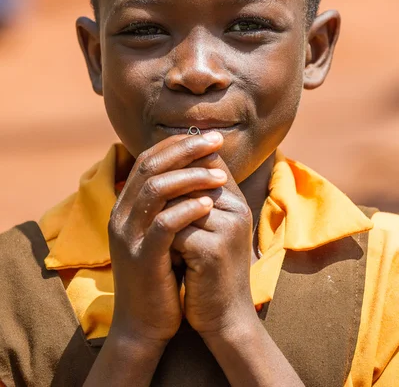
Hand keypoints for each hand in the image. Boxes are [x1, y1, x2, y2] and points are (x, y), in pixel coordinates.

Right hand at [108, 132, 227, 344]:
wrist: (144, 326)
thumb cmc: (161, 275)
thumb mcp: (162, 234)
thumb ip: (170, 204)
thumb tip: (199, 171)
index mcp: (125, 206)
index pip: (148, 160)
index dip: (177, 144)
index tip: (206, 137)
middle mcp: (121, 216)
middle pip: (151, 167)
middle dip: (185, 149)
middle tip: (216, 140)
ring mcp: (128, 236)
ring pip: (156, 190)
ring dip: (190, 177)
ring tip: (219, 175)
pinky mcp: (141, 258)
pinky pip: (164, 224)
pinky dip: (187, 209)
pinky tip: (209, 204)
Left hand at [172, 142, 254, 336]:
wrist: (225, 318)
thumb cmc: (209, 271)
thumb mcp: (208, 229)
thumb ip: (196, 199)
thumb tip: (166, 165)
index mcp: (236, 201)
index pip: (208, 162)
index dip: (181, 160)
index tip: (158, 171)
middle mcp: (237, 209)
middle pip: (191, 179)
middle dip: (167, 192)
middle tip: (150, 209)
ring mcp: (227, 229)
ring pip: (178, 204)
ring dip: (162, 218)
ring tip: (158, 237)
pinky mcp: (213, 252)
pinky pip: (175, 231)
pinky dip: (164, 243)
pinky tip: (166, 258)